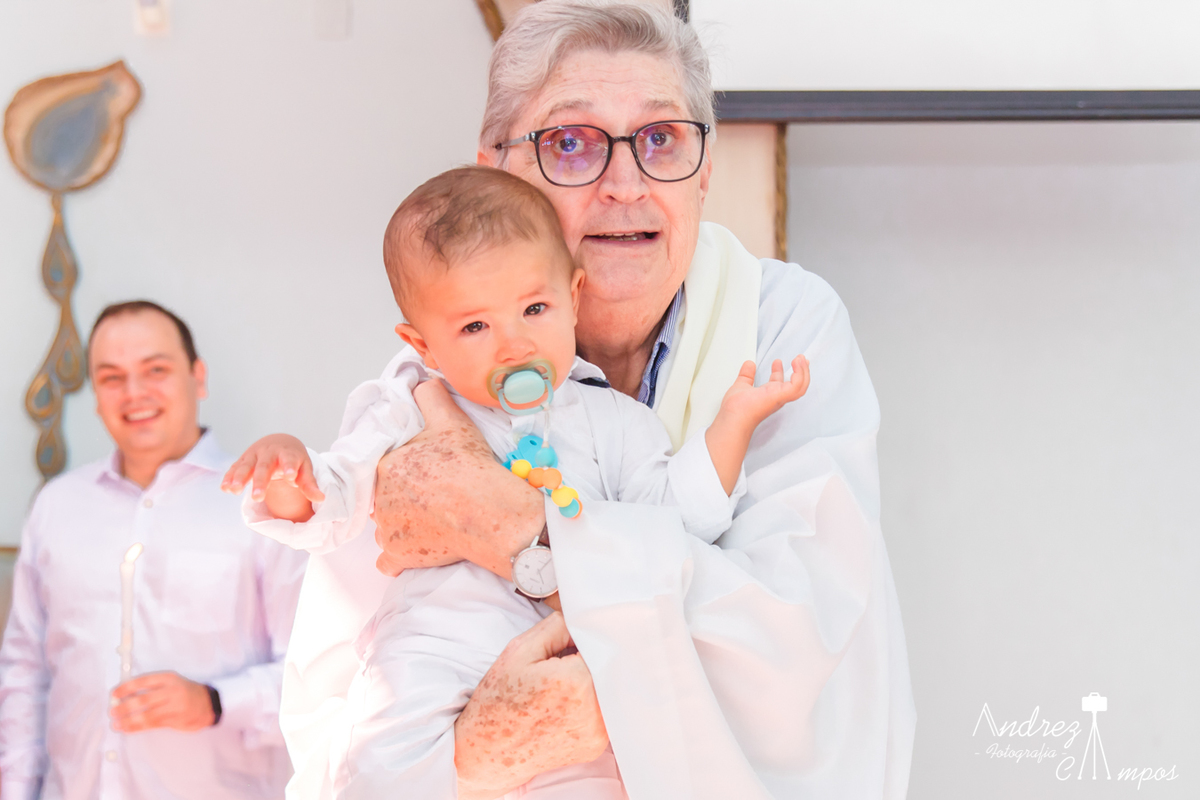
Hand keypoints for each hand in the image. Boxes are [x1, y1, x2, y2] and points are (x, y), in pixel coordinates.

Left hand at [110, 672, 215, 732]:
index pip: (144, 682)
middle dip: (125, 707)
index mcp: (169, 678)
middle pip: (143, 700)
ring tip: (116, 724)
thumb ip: (151, 687)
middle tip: (112, 711)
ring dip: (128, 721)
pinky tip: (128, 729)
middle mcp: (172, 691)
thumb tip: (124, 696)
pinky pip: (152, 725)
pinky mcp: (176, 720)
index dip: (127, 688)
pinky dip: (137, 727)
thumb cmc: (184, 692)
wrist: (208, 703)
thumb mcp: (171, 682)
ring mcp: (175, 707)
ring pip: (147, 715)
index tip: (114, 694)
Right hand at [221, 433, 324, 520]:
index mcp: (288, 453)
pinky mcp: (244, 459)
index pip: (289, 459)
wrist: (280, 442)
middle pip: (265, 466)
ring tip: (234, 491)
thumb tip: (321, 499)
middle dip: (260, 481)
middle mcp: (270, 451)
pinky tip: (224, 488)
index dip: (289, 467)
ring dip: (239, 478)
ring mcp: (255, 455)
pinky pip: (235, 467)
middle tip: (258, 498)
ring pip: (246, 465)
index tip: (290, 476)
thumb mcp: (304, 469)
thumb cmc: (294, 460)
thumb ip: (309, 484)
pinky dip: (229, 477)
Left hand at [373, 380, 543, 578]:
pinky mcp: (400, 555)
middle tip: (432, 495)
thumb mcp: (451, 422)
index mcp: (386, 465)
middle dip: (403, 496)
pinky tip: (417, 547)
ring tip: (432, 520)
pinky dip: (401, 556)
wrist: (491, 513)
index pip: (386, 467)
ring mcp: (388, 530)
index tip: (426, 473)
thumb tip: (421, 383)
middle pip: (385, 497)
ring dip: (402, 524)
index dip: (407, 469)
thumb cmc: (470, 469)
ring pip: (386, 526)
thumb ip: (430, 397)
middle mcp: (380, 499)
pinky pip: (388, 561)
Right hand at [455, 612, 607, 798]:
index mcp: (575, 681)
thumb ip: (558, 626)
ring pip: (610, 690)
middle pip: (609, 667)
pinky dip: (591, 703)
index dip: (583, 641)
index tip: (568, 646)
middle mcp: (593, 710)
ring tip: (563, 687)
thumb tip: (583, 620)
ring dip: (594, 681)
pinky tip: (565, 705)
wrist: (487, 751)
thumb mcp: (520, 650)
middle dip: (591, 660)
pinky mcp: (595, 746)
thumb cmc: (499, 700)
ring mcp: (597, 732)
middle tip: (565, 664)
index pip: (599, 645)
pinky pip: (605, 713)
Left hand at [718, 355, 809, 430]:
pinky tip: (797, 363)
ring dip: (803, 371)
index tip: (777, 361)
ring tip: (800, 358)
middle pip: (795, 385)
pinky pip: (798, 384)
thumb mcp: (742, 385)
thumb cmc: (736, 409)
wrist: (734, 416)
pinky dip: (800, 373)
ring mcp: (780, 396)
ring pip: (801, 385)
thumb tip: (749, 365)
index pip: (777, 383)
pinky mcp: (782, 395)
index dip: (779, 371)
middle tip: (800, 359)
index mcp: (767, 395)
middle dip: (800, 371)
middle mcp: (776, 397)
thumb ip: (746, 375)